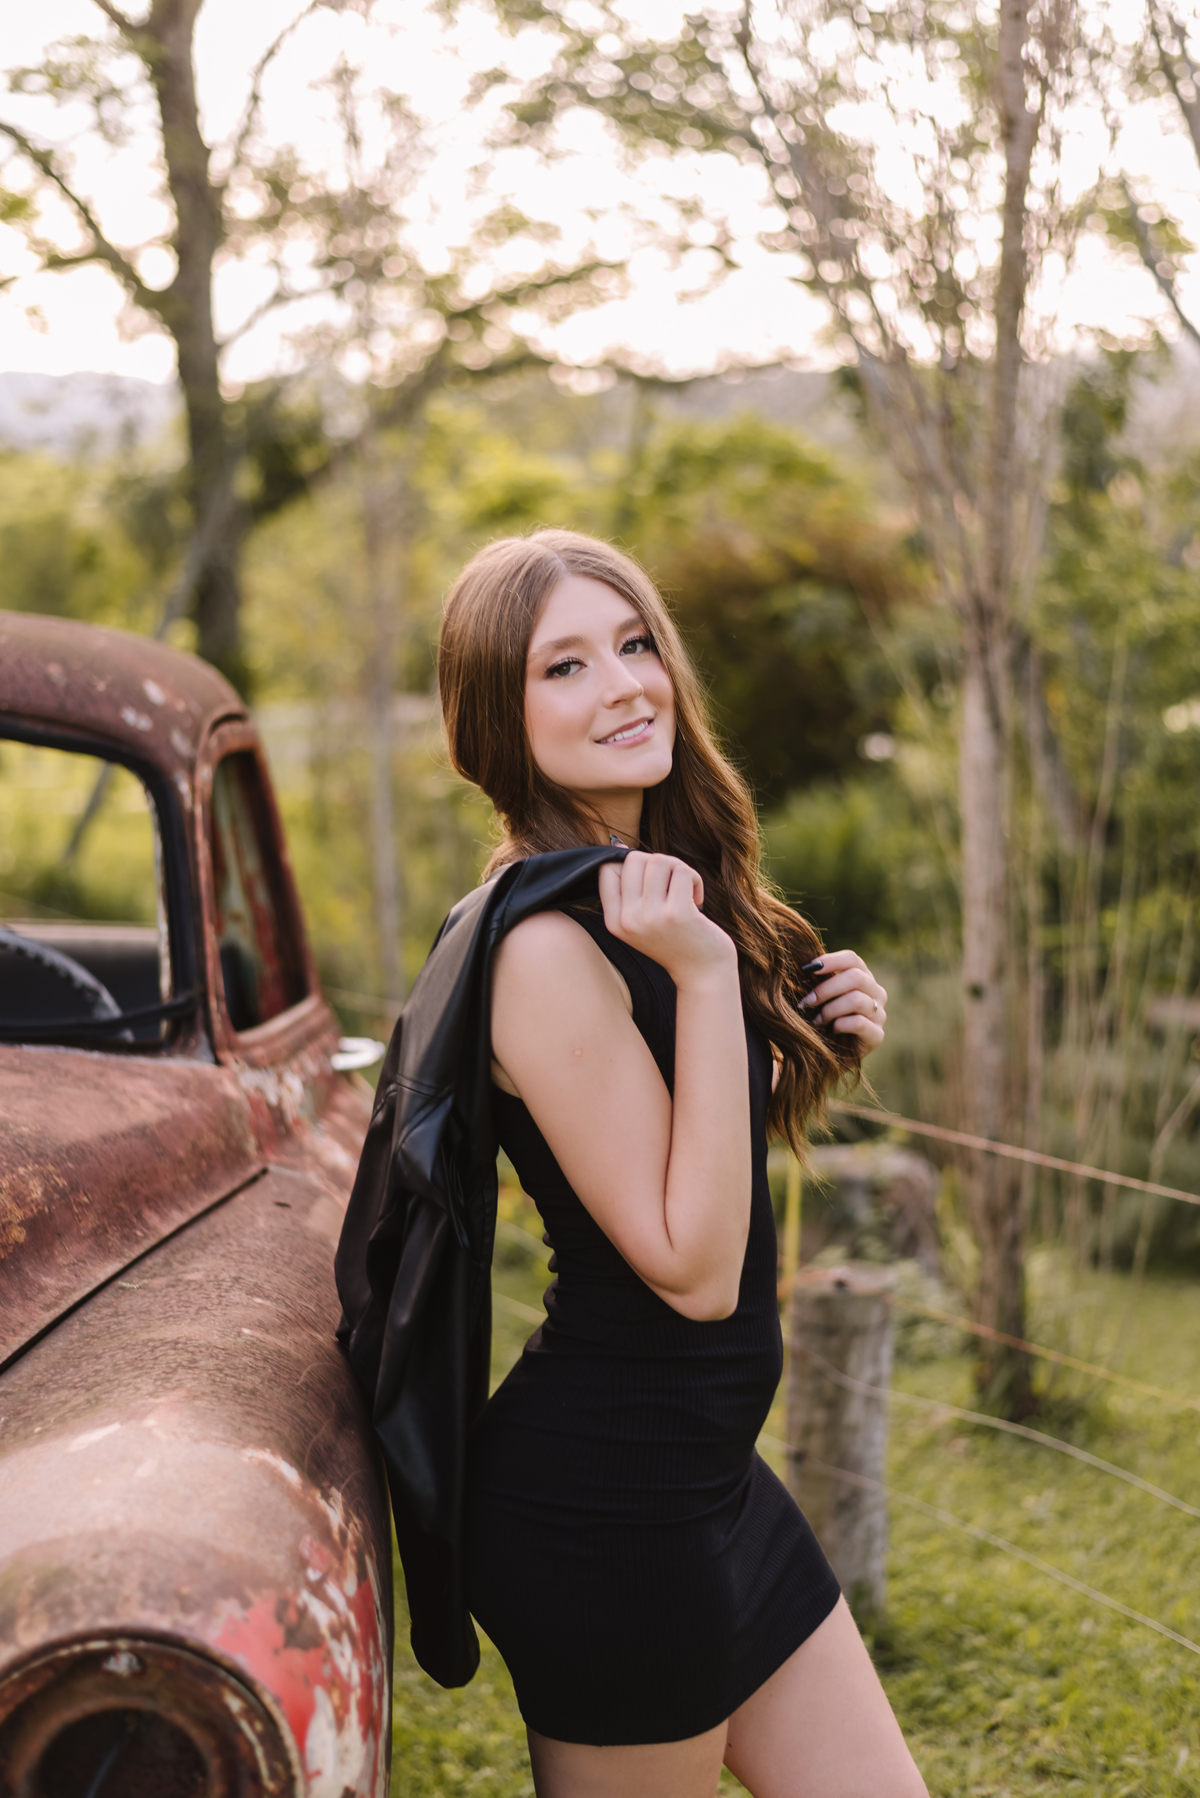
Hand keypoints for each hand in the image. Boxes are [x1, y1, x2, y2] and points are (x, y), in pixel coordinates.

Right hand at [598, 852, 735, 986]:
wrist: (703, 974)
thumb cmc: (676, 940)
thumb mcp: (642, 919)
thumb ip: (630, 889)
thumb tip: (618, 846)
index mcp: (614, 922)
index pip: (607, 869)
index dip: (631, 866)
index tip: (651, 884)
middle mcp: (628, 920)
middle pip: (634, 859)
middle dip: (658, 864)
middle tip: (672, 885)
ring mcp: (651, 917)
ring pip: (659, 860)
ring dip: (678, 869)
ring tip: (685, 890)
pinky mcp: (677, 914)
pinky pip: (683, 871)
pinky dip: (694, 878)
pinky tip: (697, 898)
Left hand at [800, 950, 886, 1051]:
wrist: (827, 1055)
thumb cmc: (821, 1019)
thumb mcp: (819, 997)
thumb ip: (818, 980)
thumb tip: (806, 966)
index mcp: (863, 977)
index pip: (852, 959)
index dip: (830, 961)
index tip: (807, 969)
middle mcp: (876, 993)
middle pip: (856, 977)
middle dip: (825, 989)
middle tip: (806, 1002)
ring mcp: (879, 1014)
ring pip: (856, 999)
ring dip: (830, 1009)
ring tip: (816, 1020)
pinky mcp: (877, 1035)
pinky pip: (859, 1023)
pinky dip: (839, 1025)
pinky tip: (831, 1031)